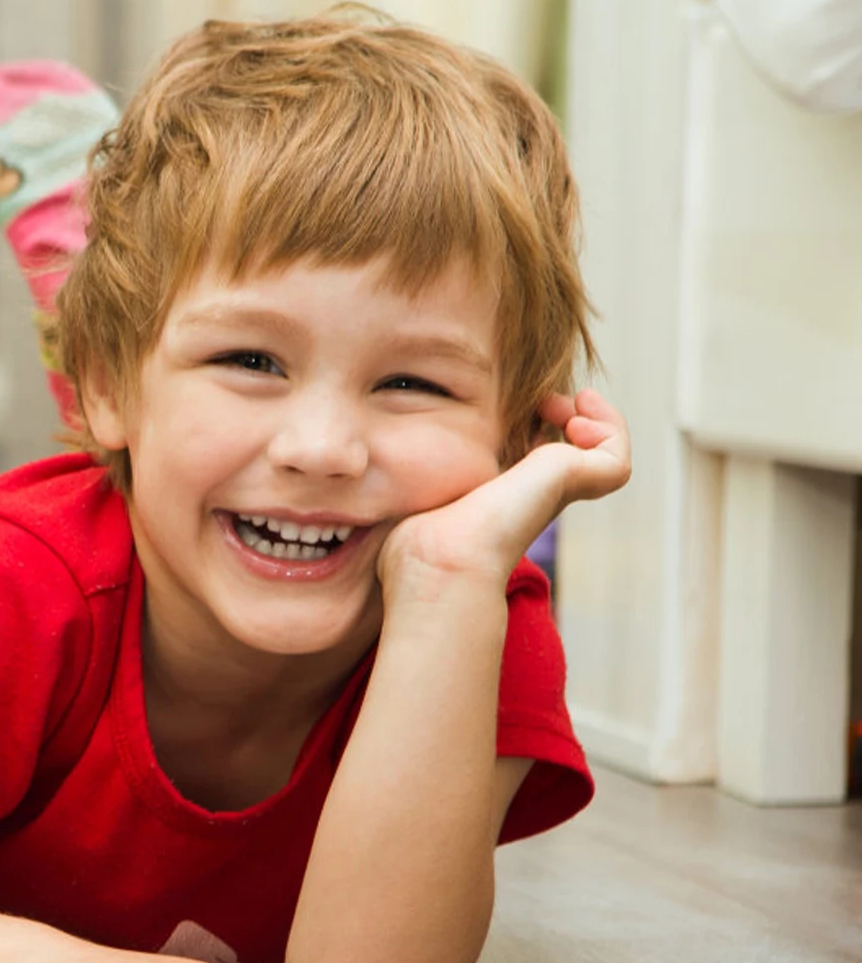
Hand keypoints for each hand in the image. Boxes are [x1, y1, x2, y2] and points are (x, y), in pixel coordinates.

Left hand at [377, 388, 632, 599]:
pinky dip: (610, 426)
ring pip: (604, 451)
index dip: (533, 422)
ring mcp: (559, 490)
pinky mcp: (575, 486)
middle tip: (545, 401)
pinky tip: (573, 412)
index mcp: (502, 495)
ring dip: (592, 417)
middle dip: (563, 412)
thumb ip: (399, 477)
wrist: (439, 562)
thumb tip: (345, 469)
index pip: (533, 453)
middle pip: (572, 448)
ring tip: (563, 403)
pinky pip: (616, 455)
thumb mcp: (408, 492)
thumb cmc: (415, 538)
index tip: (517, 407)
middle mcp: (536, 493)